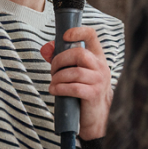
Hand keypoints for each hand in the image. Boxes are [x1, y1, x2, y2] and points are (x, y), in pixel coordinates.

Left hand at [40, 26, 111, 140]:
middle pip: (78, 53)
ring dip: (58, 77)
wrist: (95, 118)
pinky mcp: (93, 95)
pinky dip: (60, 88)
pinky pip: (73, 87)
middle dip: (59, 61)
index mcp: (97, 57)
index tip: (65, 36)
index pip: (91, 35)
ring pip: (74, 72)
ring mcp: (99, 81)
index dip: (78, 31)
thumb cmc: (83, 91)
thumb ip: (60, 58)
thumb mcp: (74, 72)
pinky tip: (55, 91)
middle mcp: (101, 66)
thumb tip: (46, 48)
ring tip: (53, 83)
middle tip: (53, 71)